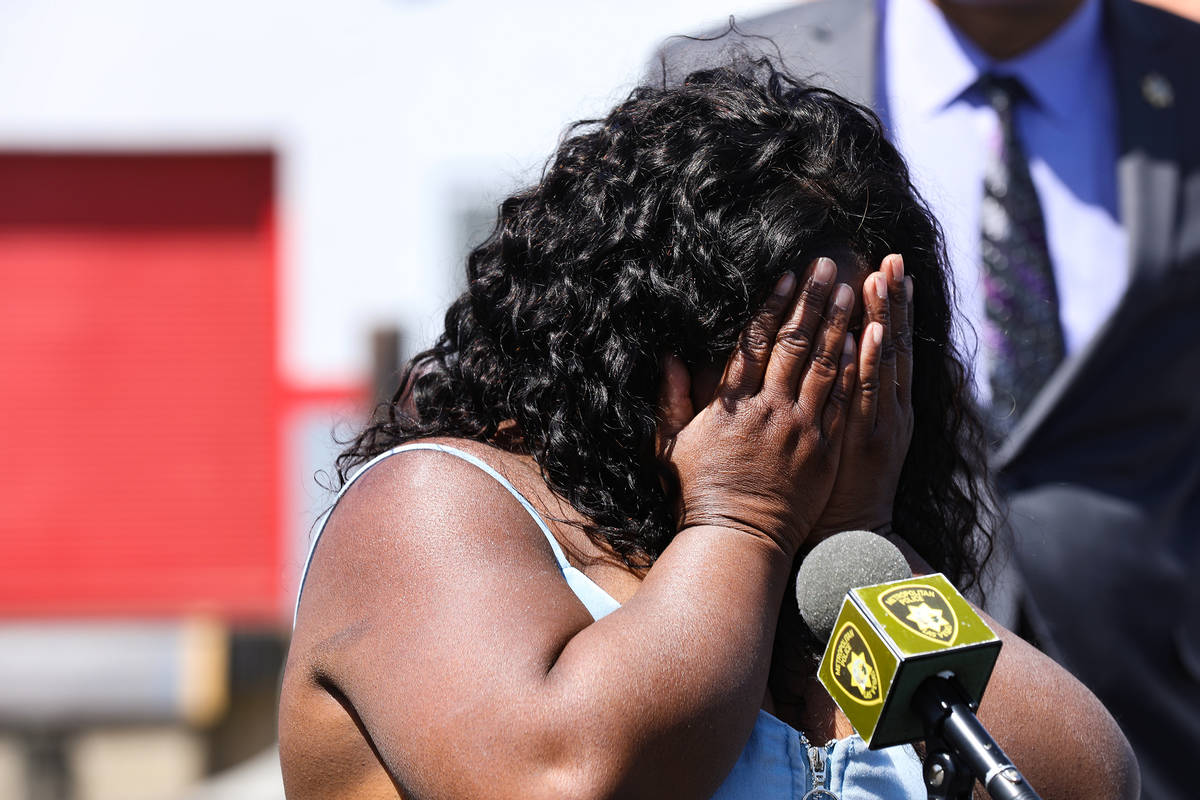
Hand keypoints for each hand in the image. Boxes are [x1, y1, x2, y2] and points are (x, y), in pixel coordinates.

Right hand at [657, 258, 857, 557]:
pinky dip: (853, 371)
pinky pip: (841, 403)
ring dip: (840, 325)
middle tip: (830, 266)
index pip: (754, 343)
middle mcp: (769, 409)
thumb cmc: (700, 492)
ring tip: (854, 292)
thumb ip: (672, 399)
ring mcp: (800, 429)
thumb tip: (669, 357)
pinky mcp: (823, 452)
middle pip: (794, 344)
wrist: (738, 539)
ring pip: (824, 366)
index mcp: (732, 404)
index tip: (788, 274)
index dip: (773, 305)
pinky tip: (865, 343)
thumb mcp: (673, 444)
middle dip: (813, 301)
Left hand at [810, 253, 913, 541]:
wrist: (849, 536)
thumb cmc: (835, 486)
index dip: (890, 305)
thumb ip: (846, 397)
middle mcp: (889, 406)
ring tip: (885, 277)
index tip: (886, 266)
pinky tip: (869, 333)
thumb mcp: (847, 436)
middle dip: (893, 300)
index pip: (888, 342)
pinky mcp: (866, 440)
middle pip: (893, 342)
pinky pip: (866, 395)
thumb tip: (834, 356)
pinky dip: (870, 363)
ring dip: (885, 317)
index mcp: (884, 402)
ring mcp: (880, 421)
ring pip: (885, 360)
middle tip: (894, 257)